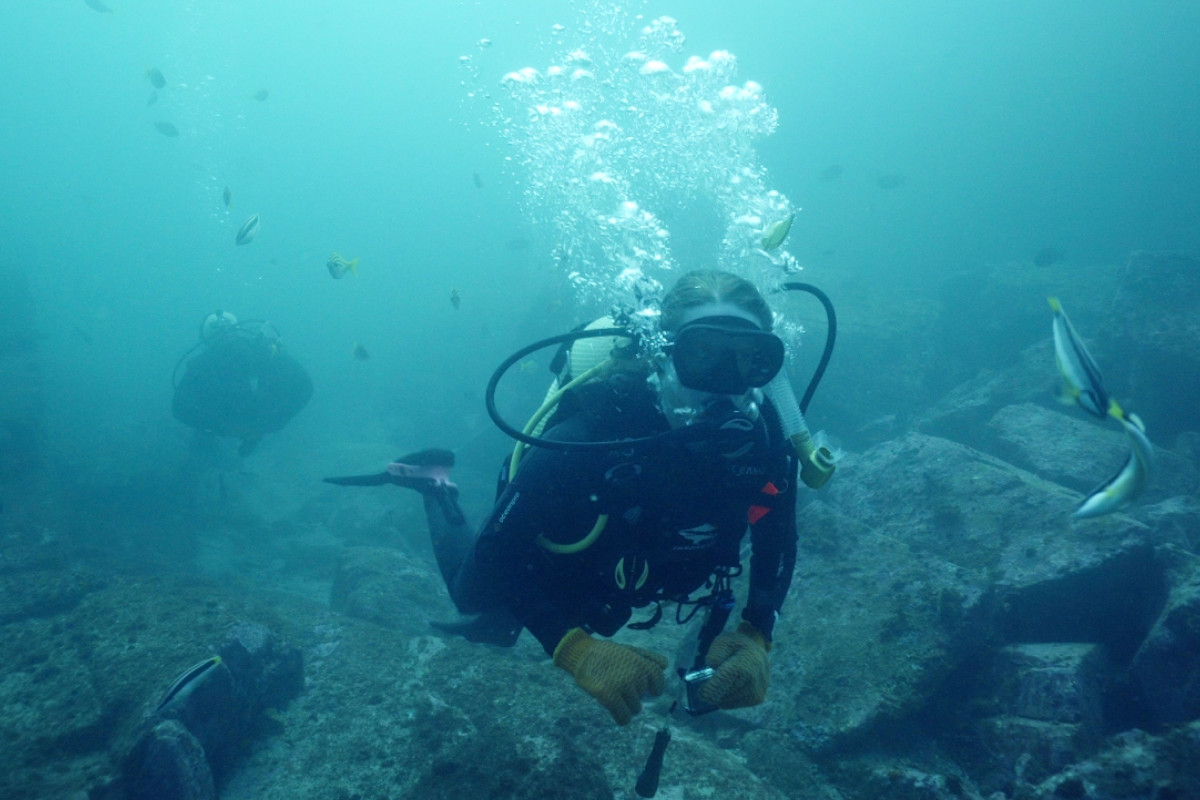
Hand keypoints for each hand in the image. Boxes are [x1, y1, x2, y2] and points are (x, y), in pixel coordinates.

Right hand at [553, 628, 667, 724]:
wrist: (583, 653)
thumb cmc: (607, 653)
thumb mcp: (629, 650)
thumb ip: (648, 657)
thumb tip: (665, 666)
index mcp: (640, 662)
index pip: (658, 679)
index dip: (657, 688)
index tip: (652, 692)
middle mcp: (634, 674)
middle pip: (642, 697)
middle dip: (634, 696)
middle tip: (621, 688)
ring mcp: (621, 684)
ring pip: (635, 709)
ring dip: (627, 707)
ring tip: (616, 699)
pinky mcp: (607, 694)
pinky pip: (623, 716)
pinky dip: (622, 719)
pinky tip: (618, 716)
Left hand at [699, 621, 770, 708]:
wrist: (756, 650)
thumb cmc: (736, 646)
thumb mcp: (723, 642)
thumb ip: (716, 654)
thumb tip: (713, 665)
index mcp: (744, 661)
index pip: (725, 678)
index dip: (712, 687)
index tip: (701, 693)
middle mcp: (753, 677)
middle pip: (726, 692)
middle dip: (712, 693)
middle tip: (702, 692)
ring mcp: (757, 689)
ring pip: (729, 700)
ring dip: (720, 696)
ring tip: (717, 686)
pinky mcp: (758, 698)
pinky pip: (735, 704)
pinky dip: (728, 700)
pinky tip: (727, 690)